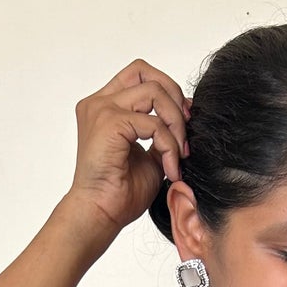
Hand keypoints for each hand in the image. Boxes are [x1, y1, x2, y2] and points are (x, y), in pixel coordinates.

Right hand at [63, 58, 190, 236]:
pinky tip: (170, 168)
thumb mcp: (150, 154)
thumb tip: (187, 108)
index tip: (183, 121)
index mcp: (103, 106)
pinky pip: (155, 123)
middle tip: (184, 134)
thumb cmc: (119, 192)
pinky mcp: (110, 123)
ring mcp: (101, 110)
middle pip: (146, 72)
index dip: (166, 89)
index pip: (138, 74)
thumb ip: (162, 129)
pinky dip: (169, 145)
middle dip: (174, 98)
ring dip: (175, 124)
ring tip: (178, 155)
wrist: (101, 214)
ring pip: (155, 92)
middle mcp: (98, 103)